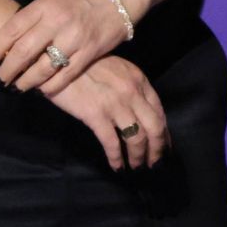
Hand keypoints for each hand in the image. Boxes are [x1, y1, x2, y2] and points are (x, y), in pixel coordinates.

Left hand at [0, 0, 132, 96]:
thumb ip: (36, 18)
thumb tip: (12, 44)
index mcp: (45, 5)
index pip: (11, 30)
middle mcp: (57, 21)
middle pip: (23, 52)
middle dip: (7, 70)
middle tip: (2, 79)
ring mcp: (75, 37)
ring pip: (42, 68)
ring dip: (26, 81)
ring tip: (20, 87)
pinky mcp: (91, 50)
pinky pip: (65, 75)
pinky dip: (51, 85)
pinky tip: (44, 89)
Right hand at [43, 55, 170, 170]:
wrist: (61, 59)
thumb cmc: (87, 65)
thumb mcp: (118, 71)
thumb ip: (131, 88)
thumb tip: (139, 110)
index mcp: (140, 81)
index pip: (160, 111)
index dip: (164, 132)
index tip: (166, 146)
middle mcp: (133, 93)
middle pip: (154, 126)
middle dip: (158, 148)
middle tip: (155, 163)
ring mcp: (116, 104)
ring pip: (137, 136)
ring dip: (139, 155)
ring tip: (137, 167)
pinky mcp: (95, 115)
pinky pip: (111, 142)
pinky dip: (116, 157)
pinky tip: (117, 167)